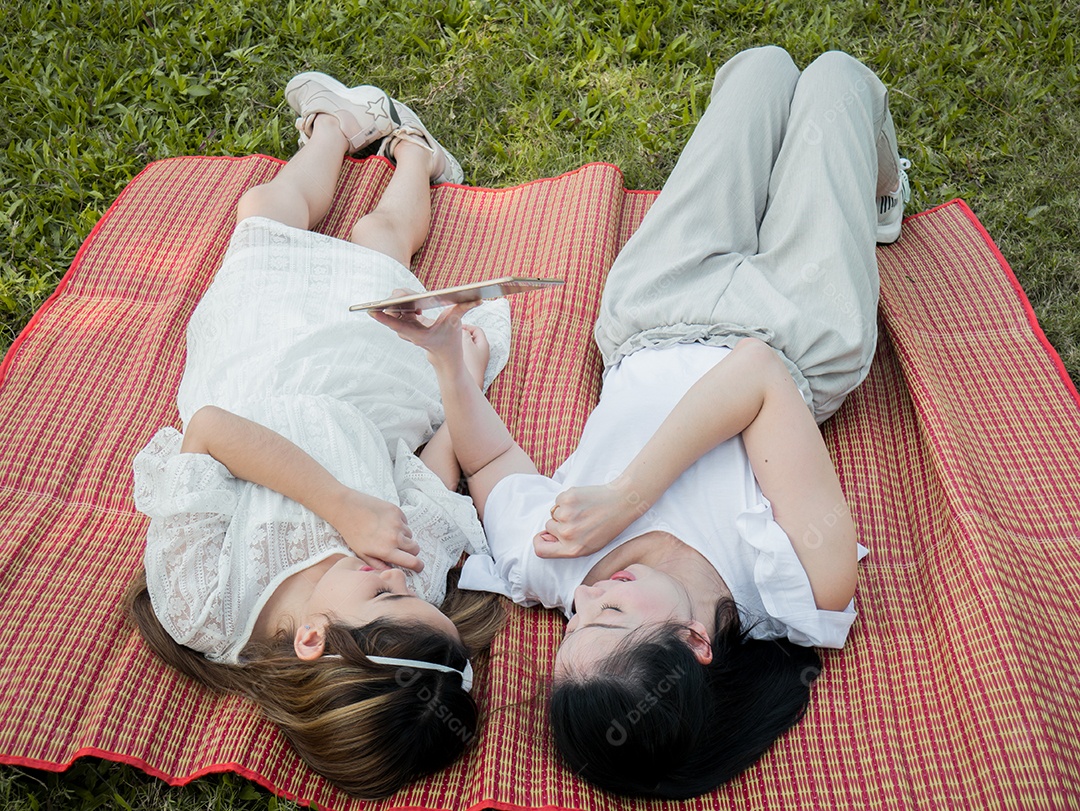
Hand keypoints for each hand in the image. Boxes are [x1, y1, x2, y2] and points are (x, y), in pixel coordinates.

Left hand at [329, 488, 423, 571]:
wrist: (347, 508)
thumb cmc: (352, 532)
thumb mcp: (362, 554)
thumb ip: (378, 565)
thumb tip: (391, 571)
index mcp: (386, 550)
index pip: (412, 561)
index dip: (418, 566)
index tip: (418, 566)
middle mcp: (395, 537)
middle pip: (415, 548)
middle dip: (411, 551)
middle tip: (401, 550)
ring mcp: (397, 523)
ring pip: (410, 535)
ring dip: (403, 537)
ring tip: (387, 534)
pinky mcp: (397, 511)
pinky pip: (405, 522)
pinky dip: (399, 525)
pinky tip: (385, 523)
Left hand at [370, 301, 479, 370]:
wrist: (445, 357)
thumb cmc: (450, 341)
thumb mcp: (457, 323)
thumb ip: (464, 308)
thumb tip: (479, 299)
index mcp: (417, 334)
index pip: (396, 324)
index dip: (382, 317)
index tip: (370, 310)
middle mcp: (407, 332)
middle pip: (394, 310)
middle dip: (399, 299)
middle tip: (415, 299)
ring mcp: (404, 329)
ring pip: (395, 309)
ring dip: (403, 301)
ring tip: (418, 306)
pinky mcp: (405, 325)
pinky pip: (398, 310)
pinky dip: (406, 303)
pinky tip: (417, 306)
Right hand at [461, 323, 489, 387]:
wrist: (472, 382)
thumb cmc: (470, 363)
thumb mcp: (467, 344)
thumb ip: (465, 334)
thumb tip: (462, 330)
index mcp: (484, 344)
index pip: (477, 330)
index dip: (467, 327)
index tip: (458, 328)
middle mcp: (483, 351)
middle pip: (474, 338)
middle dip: (464, 335)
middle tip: (455, 335)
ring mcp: (478, 359)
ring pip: (470, 346)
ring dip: (462, 344)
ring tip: (454, 344)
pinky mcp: (473, 365)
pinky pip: (467, 354)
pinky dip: (461, 351)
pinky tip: (455, 354)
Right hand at [532, 480, 648, 558]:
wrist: (622, 503)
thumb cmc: (607, 526)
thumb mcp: (590, 546)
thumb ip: (567, 546)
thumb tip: (545, 536)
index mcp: (573, 549)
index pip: (541, 550)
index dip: (539, 541)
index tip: (544, 535)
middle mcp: (568, 534)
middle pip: (549, 527)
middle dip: (559, 522)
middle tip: (580, 520)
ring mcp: (567, 516)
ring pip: (554, 512)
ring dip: (565, 510)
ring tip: (583, 510)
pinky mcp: (568, 499)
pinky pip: (558, 500)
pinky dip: (567, 499)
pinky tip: (583, 501)